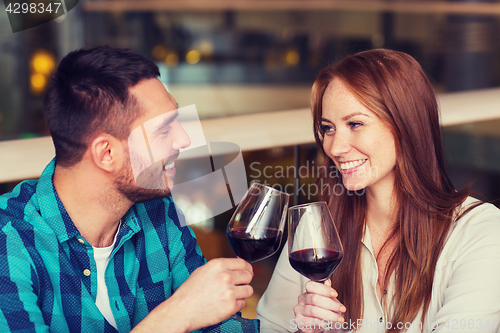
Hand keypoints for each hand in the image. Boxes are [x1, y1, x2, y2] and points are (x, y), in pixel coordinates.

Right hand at [132, 258, 253, 332]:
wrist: (181, 311)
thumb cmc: (189, 292)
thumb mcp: (203, 271)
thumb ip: (220, 268)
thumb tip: (235, 267)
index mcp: (218, 265)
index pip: (243, 263)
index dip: (246, 268)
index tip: (247, 272)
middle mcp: (225, 276)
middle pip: (249, 275)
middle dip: (245, 280)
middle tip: (238, 285)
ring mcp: (229, 292)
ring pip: (249, 290)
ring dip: (242, 293)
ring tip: (231, 295)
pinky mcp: (231, 307)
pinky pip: (243, 303)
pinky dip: (237, 304)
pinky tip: (225, 304)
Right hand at [293, 279, 345, 332]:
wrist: (312, 325)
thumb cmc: (319, 311)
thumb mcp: (325, 300)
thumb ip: (326, 291)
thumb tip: (327, 281)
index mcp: (307, 291)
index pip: (311, 285)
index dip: (323, 289)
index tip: (335, 294)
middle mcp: (302, 299)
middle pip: (315, 299)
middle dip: (331, 304)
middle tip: (341, 309)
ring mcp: (299, 310)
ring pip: (314, 311)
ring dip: (329, 315)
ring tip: (338, 318)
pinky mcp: (299, 321)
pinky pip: (311, 321)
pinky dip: (321, 322)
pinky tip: (326, 323)